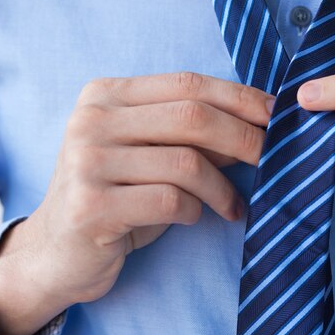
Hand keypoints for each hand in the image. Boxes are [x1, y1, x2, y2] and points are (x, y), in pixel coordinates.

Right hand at [0, 72, 273, 334]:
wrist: (57, 251)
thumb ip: (195, 135)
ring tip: (233, 206)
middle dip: (245, 138)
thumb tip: (260, 122)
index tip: (277, 116)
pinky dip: (195, 211)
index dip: (241, 98)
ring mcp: (85, 161)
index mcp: (107, 95)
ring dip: (223, 188)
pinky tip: (196, 218)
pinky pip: (170, 200)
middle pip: (192, 117)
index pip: (188, 83)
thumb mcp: (153, 155)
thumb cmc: (117, 196)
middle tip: (272, 159)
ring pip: (186, 163)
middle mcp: (91, 120)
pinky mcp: (90, 205)